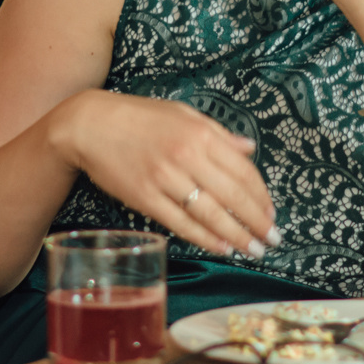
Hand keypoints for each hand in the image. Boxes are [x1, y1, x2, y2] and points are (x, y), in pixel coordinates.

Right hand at [51, 92, 276, 258]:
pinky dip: (204, 237)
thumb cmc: (139, 117)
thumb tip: (250, 148)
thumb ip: (219, 133)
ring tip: (253, 249)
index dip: (261, 196)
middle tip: (272, 239)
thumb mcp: (183, 114)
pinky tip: (221, 247)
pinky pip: (181, 222)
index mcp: (200, 133)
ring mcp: (165, 178)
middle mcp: (186, 155)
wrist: (91, 124)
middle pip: (232, 195)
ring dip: (236, 235)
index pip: (243, 170)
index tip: (272, 213)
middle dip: (256, 221)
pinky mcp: (145, 197)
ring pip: (210, 213)